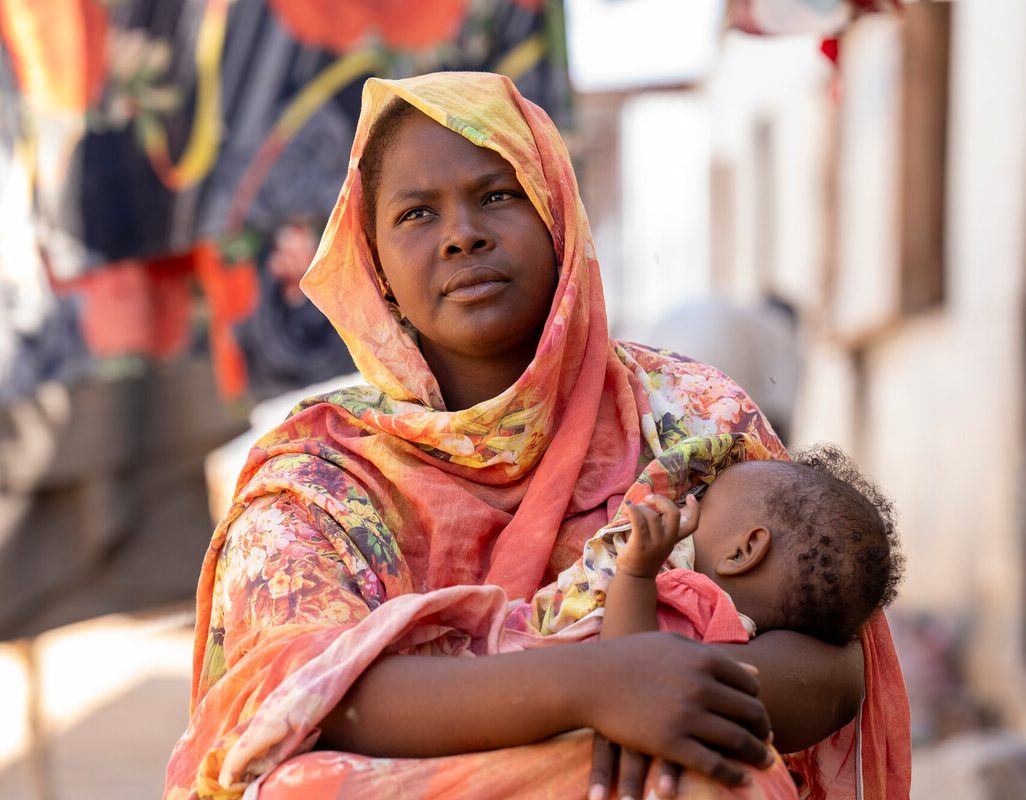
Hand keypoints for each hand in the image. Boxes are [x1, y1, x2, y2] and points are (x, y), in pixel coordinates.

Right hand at [581, 632, 771, 790]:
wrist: (589, 679)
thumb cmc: (629, 658)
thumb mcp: (672, 646)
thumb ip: (713, 658)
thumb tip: (755, 675)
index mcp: (703, 659)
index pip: (749, 686)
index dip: (757, 703)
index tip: (758, 716)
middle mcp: (700, 685)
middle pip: (750, 713)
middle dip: (764, 730)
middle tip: (768, 741)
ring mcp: (686, 714)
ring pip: (738, 741)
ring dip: (758, 755)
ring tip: (765, 762)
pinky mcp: (670, 742)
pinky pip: (713, 764)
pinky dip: (733, 775)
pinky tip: (740, 780)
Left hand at [617, 494, 698, 577]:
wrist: (636, 579)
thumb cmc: (645, 558)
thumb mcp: (660, 544)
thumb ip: (661, 529)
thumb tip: (652, 506)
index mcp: (674, 540)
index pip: (692, 525)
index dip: (695, 509)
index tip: (691, 497)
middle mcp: (668, 540)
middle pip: (673, 514)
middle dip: (661, 500)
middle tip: (649, 498)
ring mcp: (655, 543)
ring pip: (652, 515)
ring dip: (640, 507)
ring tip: (632, 509)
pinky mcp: (641, 544)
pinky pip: (638, 520)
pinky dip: (632, 510)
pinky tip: (627, 507)